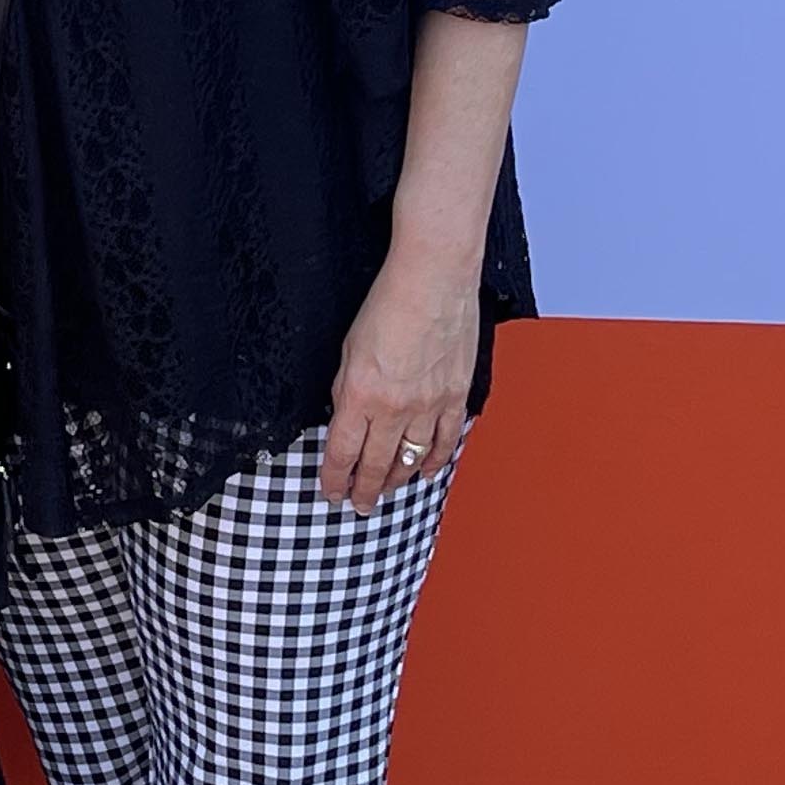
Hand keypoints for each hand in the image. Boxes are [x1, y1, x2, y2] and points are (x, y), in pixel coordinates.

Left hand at [323, 256, 477, 511]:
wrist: (434, 280)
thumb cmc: (388, 303)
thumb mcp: (348, 350)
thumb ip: (347, 390)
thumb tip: (346, 419)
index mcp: (360, 395)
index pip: (341, 453)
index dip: (334, 479)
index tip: (330, 491)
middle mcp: (395, 408)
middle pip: (376, 465)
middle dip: (364, 490)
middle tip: (358, 505)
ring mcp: (429, 406)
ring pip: (410, 459)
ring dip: (396, 481)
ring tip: (387, 492)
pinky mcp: (455, 396)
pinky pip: (444, 441)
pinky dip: (434, 460)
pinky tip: (425, 471)